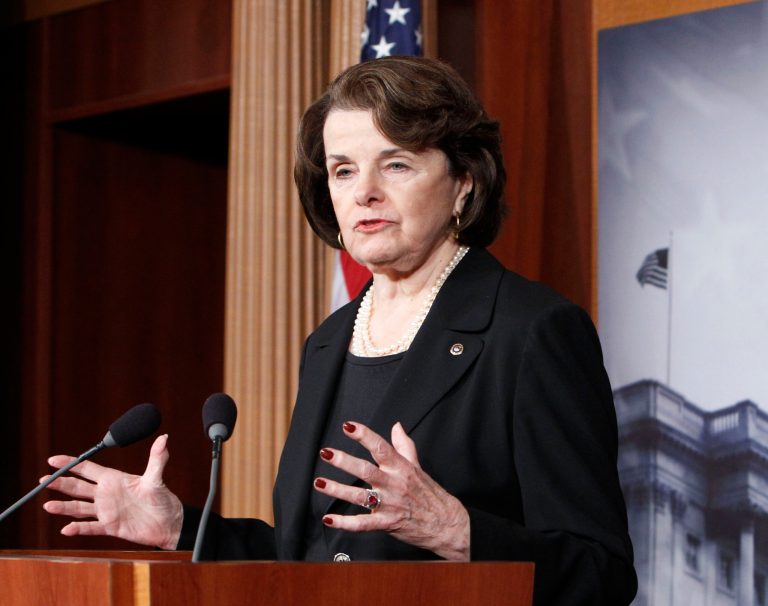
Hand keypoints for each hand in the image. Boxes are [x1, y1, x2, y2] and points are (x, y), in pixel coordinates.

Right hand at [42, 434, 183, 549]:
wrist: (169, 523)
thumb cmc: (163, 499)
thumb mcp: (157, 478)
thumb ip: (157, 458)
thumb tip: (164, 438)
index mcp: (114, 479)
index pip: (88, 469)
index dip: (71, 464)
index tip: (53, 460)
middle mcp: (106, 494)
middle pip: (78, 487)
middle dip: (61, 483)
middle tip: (43, 481)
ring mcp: (106, 511)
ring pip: (79, 508)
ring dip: (64, 507)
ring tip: (48, 505)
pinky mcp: (110, 527)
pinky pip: (90, 528)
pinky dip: (78, 529)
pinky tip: (66, 529)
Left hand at [314, 421, 469, 560]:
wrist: (446, 523)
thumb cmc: (430, 494)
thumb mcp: (418, 465)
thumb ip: (404, 445)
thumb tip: (397, 426)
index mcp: (400, 467)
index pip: (380, 447)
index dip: (364, 435)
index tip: (348, 426)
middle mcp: (393, 484)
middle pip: (365, 470)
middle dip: (344, 461)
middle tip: (326, 453)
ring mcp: (389, 504)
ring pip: (359, 496)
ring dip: (337, 490)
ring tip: (319, 483)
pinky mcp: (387, 523)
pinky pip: (363, 524)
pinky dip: (345, 523)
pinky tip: (329, 519)